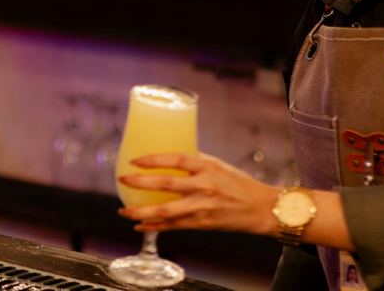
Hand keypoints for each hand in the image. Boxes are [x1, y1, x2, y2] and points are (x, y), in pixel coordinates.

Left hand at [117, 152, 279, 235]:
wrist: (260, 209)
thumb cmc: (240, 185)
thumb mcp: (219, 166)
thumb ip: (197, 161)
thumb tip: (172, 156)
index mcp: (207, 167)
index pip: (175, 159)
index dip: (153, 159)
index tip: (135, 160)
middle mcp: (204, 186)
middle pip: (165, 184)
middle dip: (140, 182)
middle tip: (122, 180)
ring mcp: (202, 207)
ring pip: (165, 211)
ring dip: (141, 211)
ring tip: (124, 210)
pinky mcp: (202, 224)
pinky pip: (173, 226)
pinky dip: (154, 227)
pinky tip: (140, 225)